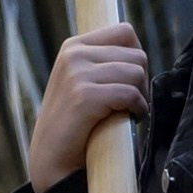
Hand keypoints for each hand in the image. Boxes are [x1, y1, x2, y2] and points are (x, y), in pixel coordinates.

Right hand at [26, 23, 149, 192]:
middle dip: (141, 80)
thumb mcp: (82, 81)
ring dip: (140, 96)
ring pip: (136, 72)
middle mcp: (73, 54)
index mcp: (73, 46)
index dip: (136, 58)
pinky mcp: (84, 96)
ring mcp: (77, 73)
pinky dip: (138, 108)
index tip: (129, 82)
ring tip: (128, 111)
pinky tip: (130, 118)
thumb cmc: (73, 124)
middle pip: (136, 54)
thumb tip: (139, 55)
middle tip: (129, 102)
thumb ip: (103, 63)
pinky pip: (130, 93)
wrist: (50, 160)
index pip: (124, 32)